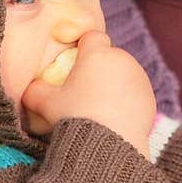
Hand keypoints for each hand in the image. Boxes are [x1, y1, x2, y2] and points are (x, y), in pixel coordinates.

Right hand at [21, 30, 155, 156]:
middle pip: (108, 56)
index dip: (83, 47)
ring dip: (113, 84)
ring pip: (123, 74)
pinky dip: (126, 100)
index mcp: (97, 54)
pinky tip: (114, 118)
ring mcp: (140, 78)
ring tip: (98, 108)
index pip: (92, 36)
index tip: (75, 63)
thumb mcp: (45, 103)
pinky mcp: (151, 97)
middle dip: (98, 68)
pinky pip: (134, 92)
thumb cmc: (75, 117)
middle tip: (83, 91)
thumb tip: (30, 88)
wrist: (108, 146)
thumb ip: (34, 90)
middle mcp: (122, 60)